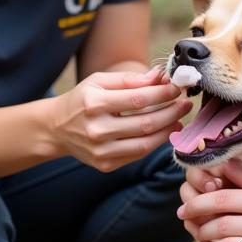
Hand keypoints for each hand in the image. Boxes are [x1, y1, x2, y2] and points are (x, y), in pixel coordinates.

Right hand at [49, 68, 191, 172]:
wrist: (55, 128)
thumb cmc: (81, 100)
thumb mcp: (98, 81)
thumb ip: (129, 79)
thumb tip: (159, 76)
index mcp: (94, 104)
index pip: (139, 99)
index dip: (163, 93)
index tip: (178, 87)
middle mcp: (96, 129)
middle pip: (146, 123)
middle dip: (172, 112)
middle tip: (185, 104)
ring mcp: (101, 151)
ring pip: (145, 144)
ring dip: (168, 131)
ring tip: (179, 119)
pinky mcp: (105, 165)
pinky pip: (137, 155)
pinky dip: (155, 143)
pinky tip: (165, 132)